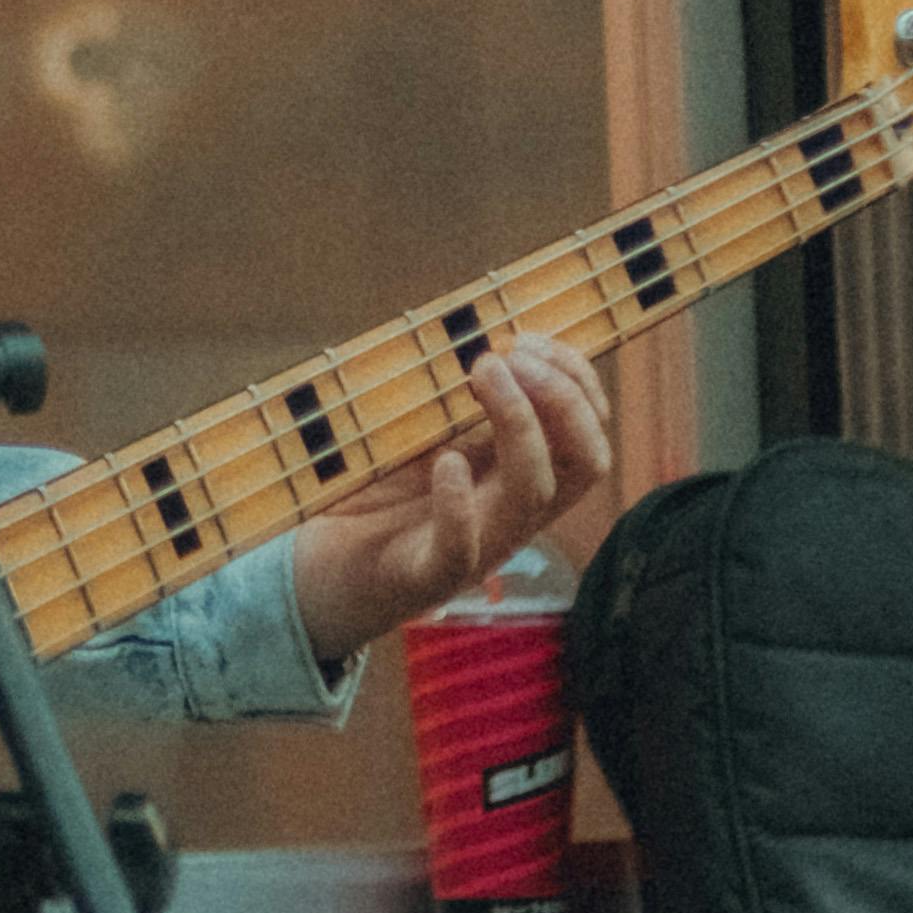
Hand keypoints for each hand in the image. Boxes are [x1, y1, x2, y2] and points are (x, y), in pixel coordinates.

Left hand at [284, 336, 613, 677]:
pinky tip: (446, 461)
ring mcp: (478, 548)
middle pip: (587, 462)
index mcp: (520, 479)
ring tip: (482, 372)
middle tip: (510, 354)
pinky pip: (461, 548)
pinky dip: (459, 502)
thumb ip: (456, 401)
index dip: (576, 379)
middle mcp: (514, 515)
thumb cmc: (378, 500)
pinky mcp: (427, 575)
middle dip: (565, 397)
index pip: (587, 433)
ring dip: (520, 424)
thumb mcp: (425, 437)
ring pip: (535, 493)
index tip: (526, 337)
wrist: (324, 579)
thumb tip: (472, 333)